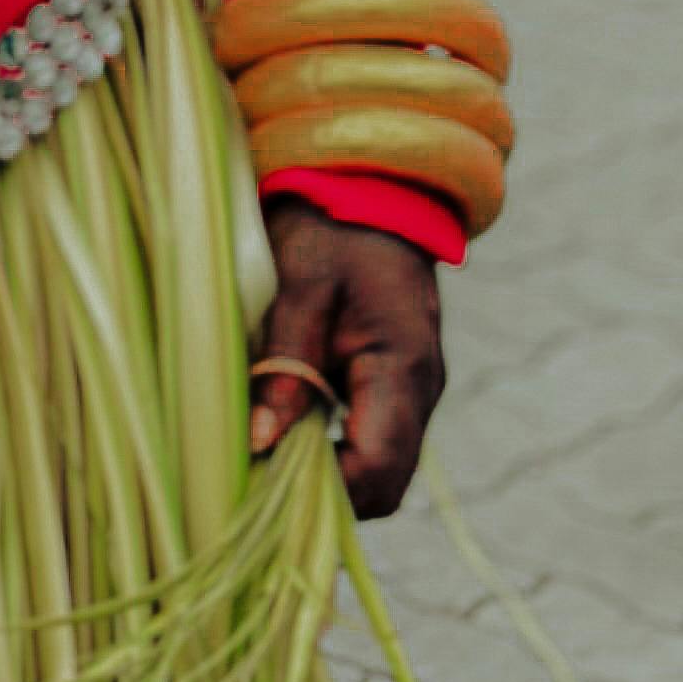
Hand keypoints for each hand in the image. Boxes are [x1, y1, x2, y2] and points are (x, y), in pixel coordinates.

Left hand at [250, 195, 446, 519]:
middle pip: (386, 483)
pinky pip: (374, 440)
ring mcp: (415, 390)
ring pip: (382, 468)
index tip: (264, 488)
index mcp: (403, 366)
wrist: (374, 185)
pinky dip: (336, 451)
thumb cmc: (333, 227)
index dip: (326, 494)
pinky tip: (289, 434)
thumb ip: (286, 363)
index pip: (378, 468)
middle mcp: (421, 389)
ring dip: (331, 475)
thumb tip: (261, 443)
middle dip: (328, 496)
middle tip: (261, 481)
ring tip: (269, 460)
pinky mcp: (399, 385)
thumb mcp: (300, 285)